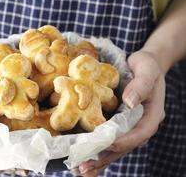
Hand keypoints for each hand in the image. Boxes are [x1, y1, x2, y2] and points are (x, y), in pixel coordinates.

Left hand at [77, 51, 165, 175]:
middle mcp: (140, 125)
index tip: (107, 145)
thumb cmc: (146, 66)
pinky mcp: (119, 124)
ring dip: (98, 159)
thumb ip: (141, 85)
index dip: (124, 141)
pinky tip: (82, 158)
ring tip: (79, 169)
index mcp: (151, 115)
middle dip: (105, 157)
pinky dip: (96, 149)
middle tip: (84, 167)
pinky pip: (109, 140)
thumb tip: (130, 102)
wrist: (143, 65)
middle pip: (124, 146)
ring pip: (115, 148)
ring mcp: (129, 126)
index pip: (139, 133)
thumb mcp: (147, 70)